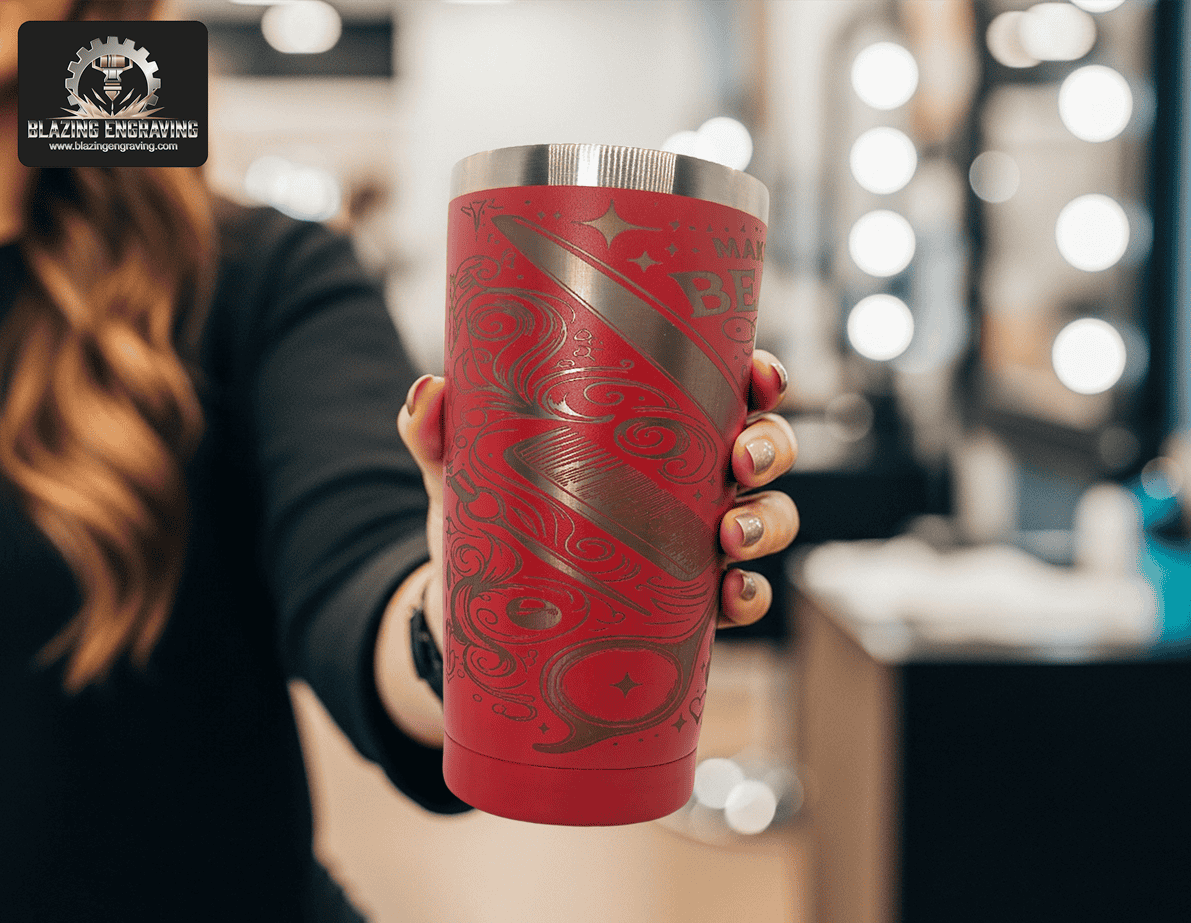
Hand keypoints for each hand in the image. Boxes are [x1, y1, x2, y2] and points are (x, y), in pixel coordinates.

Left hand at [397, 350, 799, 635]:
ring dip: (767, 523)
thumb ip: (439, 432)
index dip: (761, 376)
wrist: (472, 616)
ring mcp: (694, 544)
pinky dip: (750, 597)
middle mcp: (688, 480)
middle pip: (762, 449)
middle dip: (771, 447)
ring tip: (730, 536)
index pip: (725, 388)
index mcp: (653, 428)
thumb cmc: (488, 521)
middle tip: (740, 459)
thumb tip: (430, 389)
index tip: (758, 374)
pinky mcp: (685, 607)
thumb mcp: (463, 472)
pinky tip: (732, 596)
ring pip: (767, 519)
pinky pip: (741, 599)